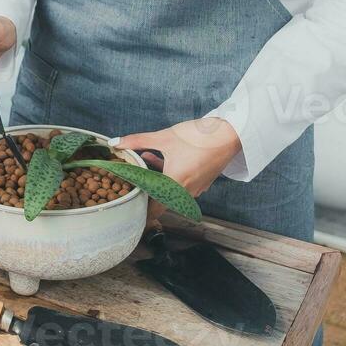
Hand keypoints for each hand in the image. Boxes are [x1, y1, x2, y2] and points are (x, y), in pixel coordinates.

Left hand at [117, 118, 241, 219]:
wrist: (230, 135)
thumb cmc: (199, 137)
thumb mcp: (164, 138)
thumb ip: (137, 141)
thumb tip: (115, 142)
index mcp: (175, 185)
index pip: (154, 210)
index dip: (140, 210)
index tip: (129, 204)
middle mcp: (186, 191)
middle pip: (160, 199)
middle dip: (145, 191)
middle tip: (129, 182)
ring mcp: (196, 187)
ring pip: (170, 190)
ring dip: (155, 180)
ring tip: (142, 162)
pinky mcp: (202, 180)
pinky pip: (180, 183)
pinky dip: (168, 175)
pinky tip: (158, 158)